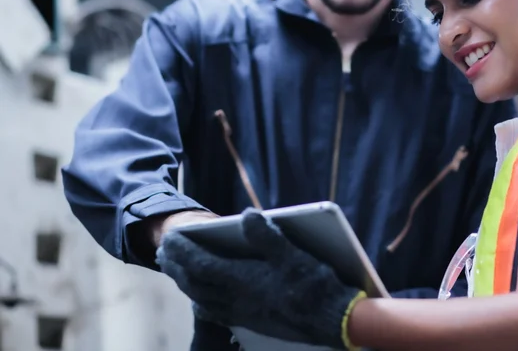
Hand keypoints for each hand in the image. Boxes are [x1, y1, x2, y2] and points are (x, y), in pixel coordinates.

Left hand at [156, 208, 364, 349]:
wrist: (332, 321)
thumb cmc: (316, 285)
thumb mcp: (294, 254)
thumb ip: (267, 235)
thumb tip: (245, 215)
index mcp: (243, 280)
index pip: (201, 264)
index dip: (183, 251)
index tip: (168, 238)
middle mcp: (237, 300)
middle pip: (196, 284)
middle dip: (177, 267)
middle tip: (165, 254)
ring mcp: (243, 313)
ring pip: (203, 299)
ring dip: (186, 284)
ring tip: (178, 273)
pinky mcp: (253, 322)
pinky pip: (216, 312)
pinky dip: (203, 302)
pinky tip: (204, 301)